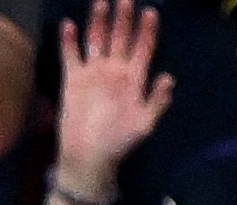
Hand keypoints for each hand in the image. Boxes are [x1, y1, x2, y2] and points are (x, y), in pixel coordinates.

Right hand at [54, 1, 171, 196]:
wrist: (88, 157)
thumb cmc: (119, 142)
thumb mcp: (145, 124)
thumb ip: (157, 100)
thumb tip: (168, 77)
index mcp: (134, 78)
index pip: (143, 47)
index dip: (147, 29)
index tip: (150, 11)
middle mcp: (114, 70)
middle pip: (121, 37)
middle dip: (123, 17)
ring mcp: (93, 73)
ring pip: (97, 40)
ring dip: (99, 22)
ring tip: (101, 2)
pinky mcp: (73, 81)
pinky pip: (71, 56)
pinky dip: (69, 41)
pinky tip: (69, 25)